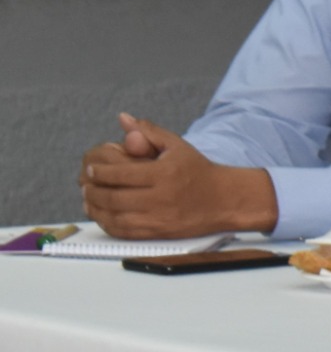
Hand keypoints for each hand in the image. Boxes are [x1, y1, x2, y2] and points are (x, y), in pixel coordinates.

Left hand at [79, 114, 277, 238]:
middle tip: (86, 184)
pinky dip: (108, 224)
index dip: (100, 172)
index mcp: (164, 174)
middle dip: (94, 190)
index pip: (121, 173)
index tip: (91, 169)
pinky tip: (103, 215)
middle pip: (114, 196)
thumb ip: (148, 131)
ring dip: (96, 208)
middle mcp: (161, 198)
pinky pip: (124, 231)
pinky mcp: (159, 233)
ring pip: (115, 216)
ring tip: (89, 199)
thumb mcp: (176, 145)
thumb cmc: (198, 171)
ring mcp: (159, 218)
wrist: (224, 200)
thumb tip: (123, 119)